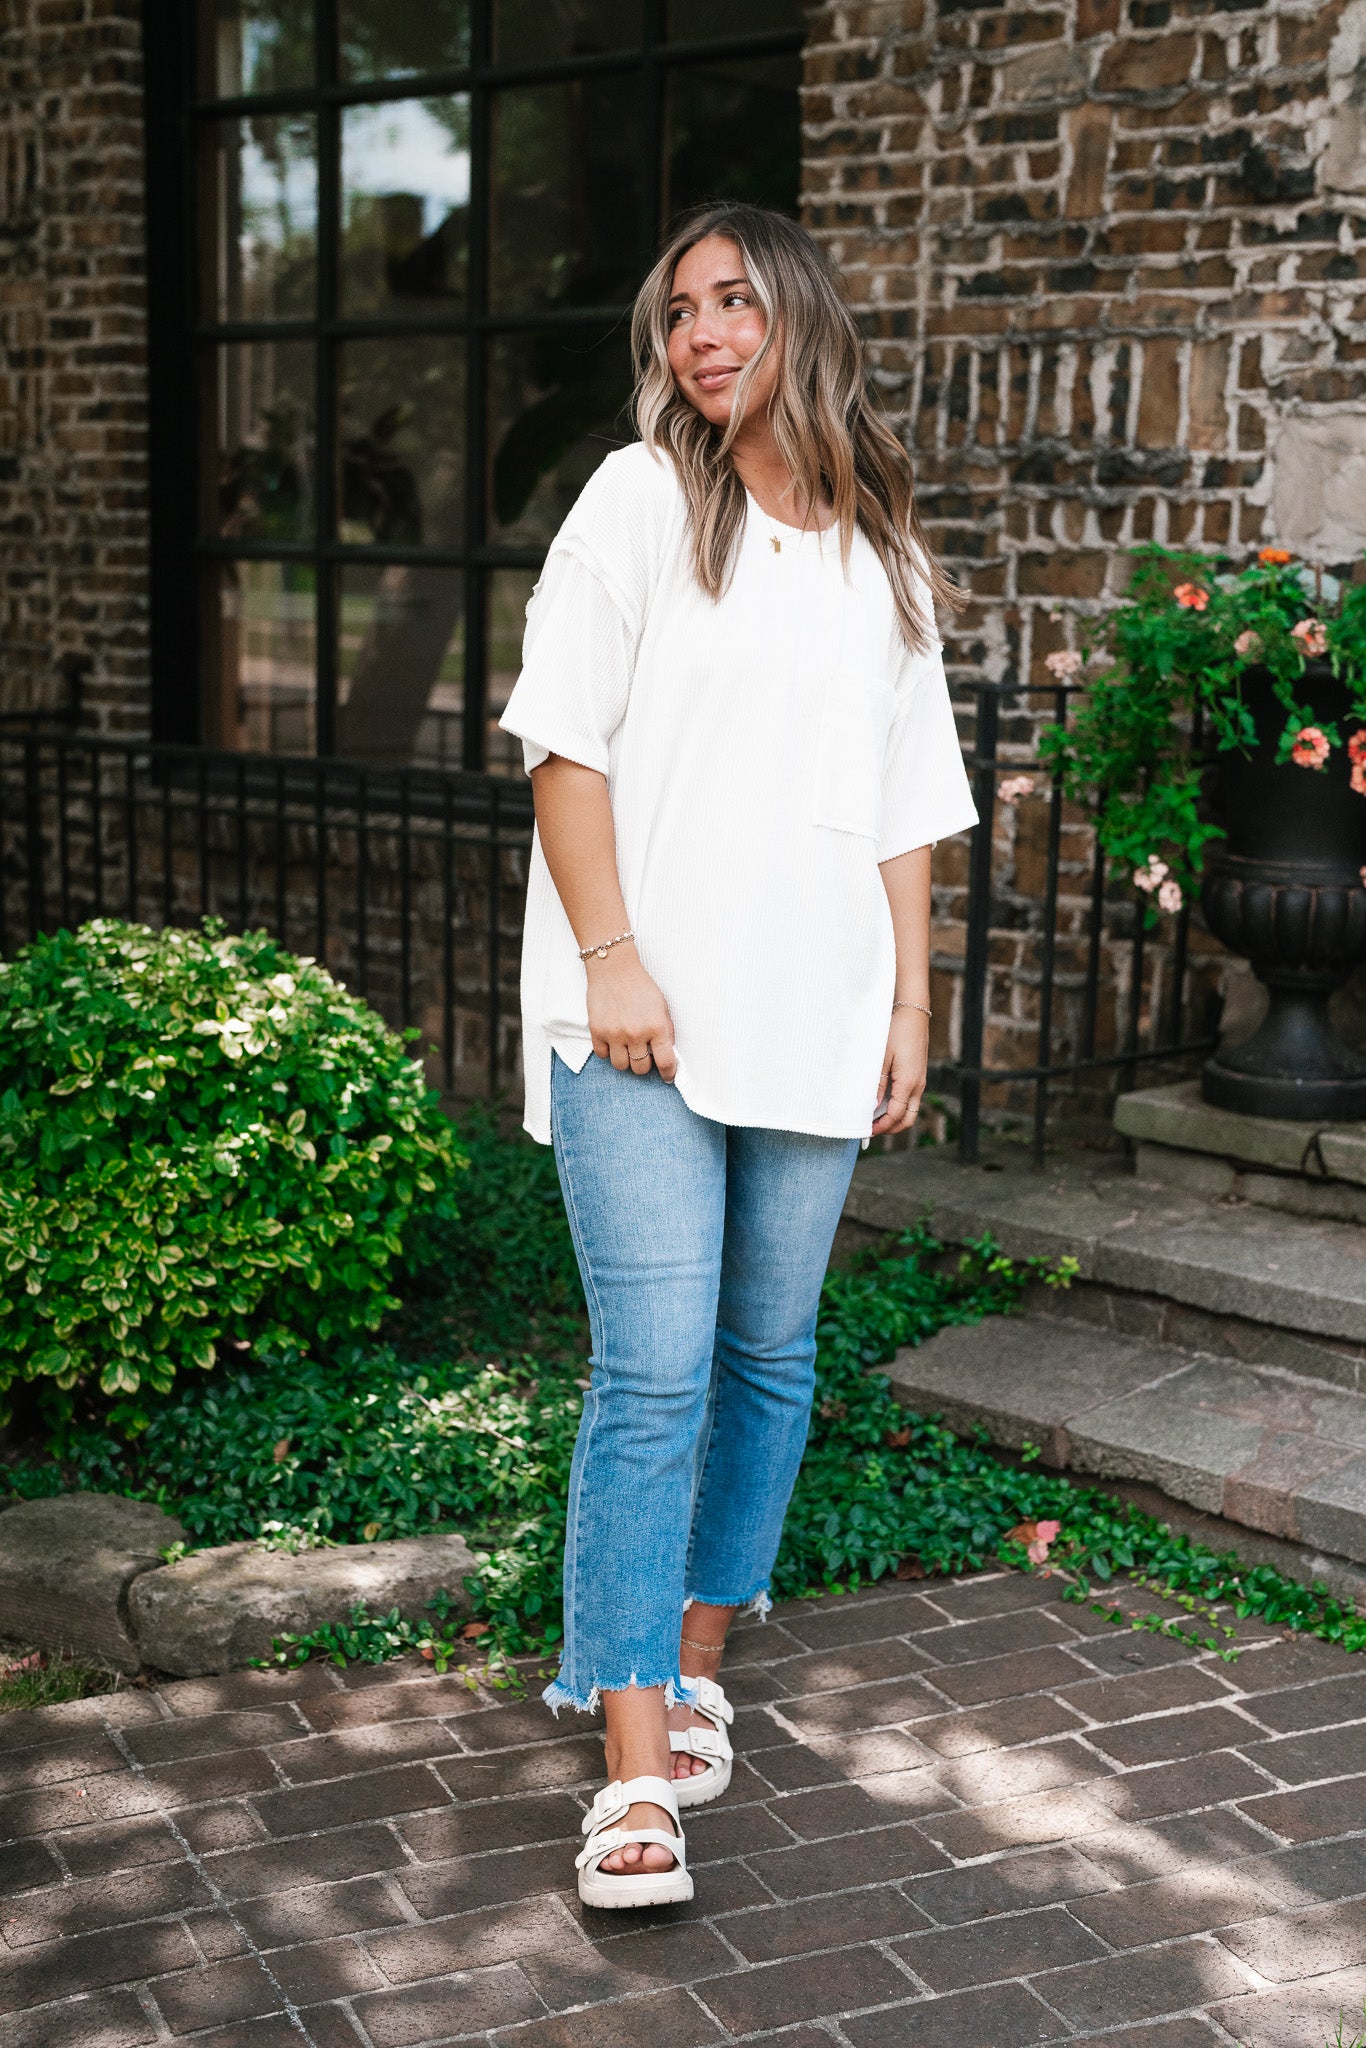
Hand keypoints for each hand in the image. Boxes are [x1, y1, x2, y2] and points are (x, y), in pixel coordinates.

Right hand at [586, 947, 677, 1080]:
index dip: (668, 1074)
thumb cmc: (640, 986)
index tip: (667, 1076)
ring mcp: (615, 1034)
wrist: (614, 969)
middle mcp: (635, 1034)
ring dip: (625, 1060)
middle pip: (641, 1069)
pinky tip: (613, 1040)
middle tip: (644, 1054)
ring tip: (627, 1048)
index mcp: (656, 1027)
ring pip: (620, 1066)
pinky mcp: (597, 1031)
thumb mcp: (662, 1006)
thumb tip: (668, 1054)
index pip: (665, 1063)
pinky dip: (608, 1051)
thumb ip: (666, 1031)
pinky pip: (603, 1055)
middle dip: (644, 1064)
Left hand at [872, 1006, 927, 1135]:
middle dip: (890, 1128)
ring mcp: (919, 1081)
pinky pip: (910, 1099)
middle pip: (907, 1119)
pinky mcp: (917, 1075)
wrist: (913, 1014)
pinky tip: (882, 1101)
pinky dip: (897, 1106)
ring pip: (910, 1110)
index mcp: (908, 1083)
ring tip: (874, 1116)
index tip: (867, 1130)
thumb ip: (877, 1083)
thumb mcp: (882, 1057)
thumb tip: (872, 1105)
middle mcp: (918, 1085)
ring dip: (894, 1118)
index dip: (881, 1126)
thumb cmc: (896, 1032)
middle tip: (871, 1128)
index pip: (896, 1115)